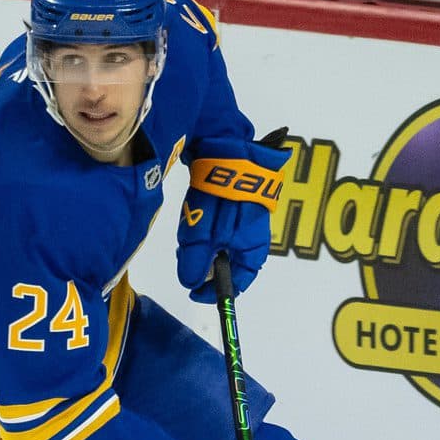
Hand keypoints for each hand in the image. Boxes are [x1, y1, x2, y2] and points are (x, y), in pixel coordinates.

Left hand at [174, 135, 290, 303]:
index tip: (194, 292)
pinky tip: (196, 215)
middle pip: (228, 264)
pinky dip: (206, 228)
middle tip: (186, 258)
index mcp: (253, 249)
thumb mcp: (205, 233)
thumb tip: (191, 283)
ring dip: (204, 245)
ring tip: (190, 230)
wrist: (226, 147)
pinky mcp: (236, 204)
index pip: (238, 282)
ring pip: (222, 245)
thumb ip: (197, 260)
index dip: (216, 292)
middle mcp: (252, 237)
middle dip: (206, 265)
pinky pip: (220, 226)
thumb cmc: (223, 192)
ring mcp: (245, 220)